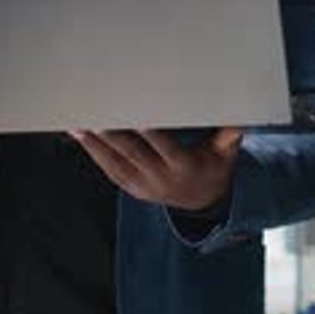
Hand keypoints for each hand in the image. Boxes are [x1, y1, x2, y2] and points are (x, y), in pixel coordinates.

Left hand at [68, 126, 242, 210]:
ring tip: (76, 121)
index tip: (134, 115)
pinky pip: (107, 167)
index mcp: (182, 167)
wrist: (200, 201)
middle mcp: (158, 177)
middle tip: (95, 112)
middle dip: (111, 132)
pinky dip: (91, 150)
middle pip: (131, 152)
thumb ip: (228, 137)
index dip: (148, 132)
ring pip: (113, 161)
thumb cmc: (213, 168)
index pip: (162, 147)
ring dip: (93, 142)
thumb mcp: (225, 155)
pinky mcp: (128, 185)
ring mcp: (141, 184)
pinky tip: (78, 133)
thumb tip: (239, 121)